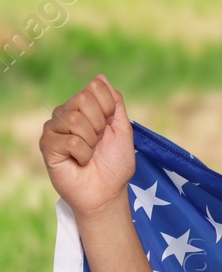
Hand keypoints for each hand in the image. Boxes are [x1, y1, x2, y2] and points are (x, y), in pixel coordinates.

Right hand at [39, 75, 136, 218]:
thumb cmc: (115, 164)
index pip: (94, 87)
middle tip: (99, 142)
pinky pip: (70, 140)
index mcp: (84, 108)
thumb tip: (100, 77)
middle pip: (83, 99)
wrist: (107, 193)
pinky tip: (79, 161)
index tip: (110, 127)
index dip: (109, 108)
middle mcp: (66, 114)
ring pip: (75, 119)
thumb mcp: (123, 131)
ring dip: (91, 142)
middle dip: (100, 125)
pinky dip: (83, 154)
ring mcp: (54, 128)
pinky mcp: (47, 144)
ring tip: (89, 153)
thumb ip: (115, 104)